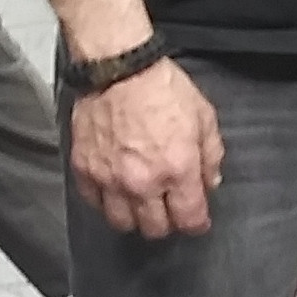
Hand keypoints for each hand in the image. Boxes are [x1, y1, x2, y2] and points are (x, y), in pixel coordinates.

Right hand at [68, 60, 223, 238]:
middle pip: (155, 229)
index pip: (189, 219)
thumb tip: (209, 181)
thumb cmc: (160, 86)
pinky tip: (115, 190)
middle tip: (169, 209)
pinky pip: (94, 203)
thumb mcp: (204, 117)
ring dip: (135, 218)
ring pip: (122, 223)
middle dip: (167, 223)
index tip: (197, 220)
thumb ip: (211, 155)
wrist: (119, 67)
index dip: (197, 224)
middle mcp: (143, 181)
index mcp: (177, 169)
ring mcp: (110, 178)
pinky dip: (105, 202)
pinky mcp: (85, 169)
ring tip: (141, 204)